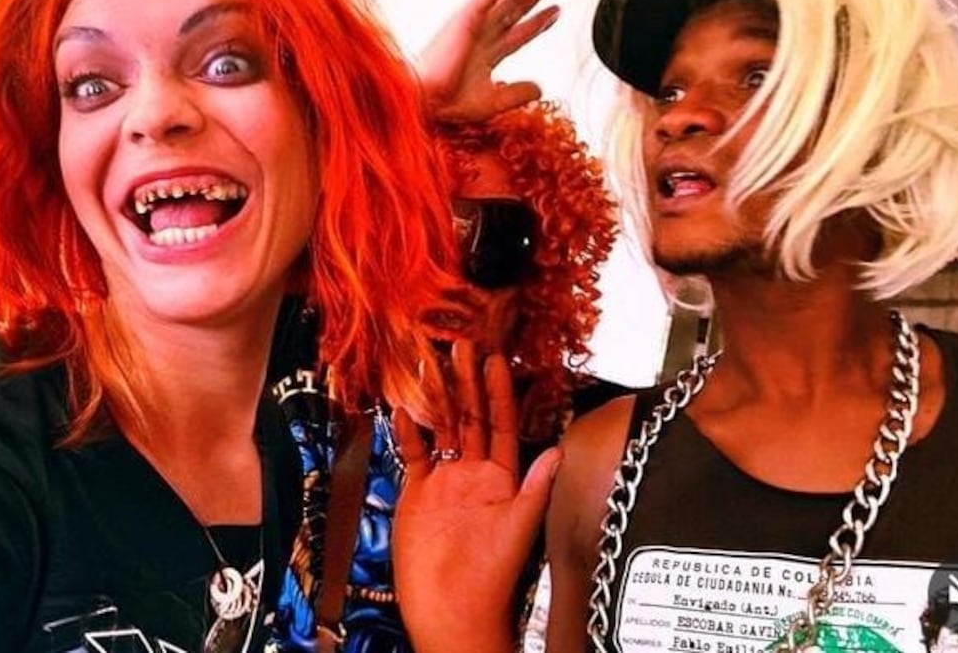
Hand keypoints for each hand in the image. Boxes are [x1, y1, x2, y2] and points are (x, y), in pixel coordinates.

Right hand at [393, 341, 561, 652]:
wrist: (450, 611)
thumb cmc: (491, 578)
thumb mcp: (519, 528)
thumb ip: (536, 488)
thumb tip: (556, 451)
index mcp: (502, 478)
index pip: (500, 424)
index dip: (498, 391)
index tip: (495, 359)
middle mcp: (473, 473)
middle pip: (468, 417)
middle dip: (465, 381)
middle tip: (460, 344)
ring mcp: (444, 480)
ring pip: (440, 428)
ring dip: (436, 396)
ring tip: (430, 362)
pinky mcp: (417, 492)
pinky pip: (412, 454)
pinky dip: (407, 431)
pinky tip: (401, 407)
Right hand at [417, 0, 560, 122]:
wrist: (425, 101)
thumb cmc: (446, 102)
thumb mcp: (491, 101)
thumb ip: (516, 94)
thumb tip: (539, 89)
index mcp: (484, 52)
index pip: (516, 31)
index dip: (537, 21)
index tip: (556, 11)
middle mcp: (480, 34)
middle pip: (514, 7)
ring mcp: (474, 23)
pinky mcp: (466, 17)